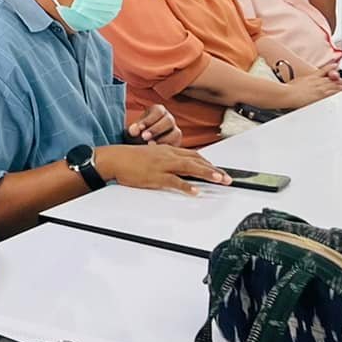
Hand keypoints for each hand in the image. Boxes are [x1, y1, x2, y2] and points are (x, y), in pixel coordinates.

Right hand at [94, 142, 229, 193]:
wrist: (114, 158)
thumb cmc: (129, 158)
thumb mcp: (152, 155)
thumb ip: (166, 160)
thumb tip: (178, 169)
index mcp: (168, 150)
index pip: (194, 155)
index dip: (208, 162)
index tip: (219, 170)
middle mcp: (168, 155)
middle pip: (196, 160)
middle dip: (214, 169)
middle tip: (227, 178)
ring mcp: (162, 165)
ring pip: (190, 168)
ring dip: (207, 174)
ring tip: (220, 180)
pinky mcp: (155, 176)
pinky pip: (174, 181)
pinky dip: (186, 186)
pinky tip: (195, 191)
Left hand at [124, 104, 181, 145]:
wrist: (141, 145)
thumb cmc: (136, 134)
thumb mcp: (133, 131)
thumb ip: (133, 130)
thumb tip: (134, 130)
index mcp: (158, 110)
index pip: (158, 111)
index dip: (149, 119)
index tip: (140, 128)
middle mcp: (169, 119)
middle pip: (169, 120)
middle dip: (156, 129)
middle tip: (144, 137)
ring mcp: (175, 130)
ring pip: (176, 133)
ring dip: (164, 140)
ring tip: (150, 145)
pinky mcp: (177, 142)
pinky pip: (177, 144)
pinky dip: (167, 147)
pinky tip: (157, 152)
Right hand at [279, 71, 341, 108]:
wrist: (287, 93)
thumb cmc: (287, 89)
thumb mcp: (294, 82)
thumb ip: (299, 83)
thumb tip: (297, 85)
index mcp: (310, 77)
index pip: (322, 71)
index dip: (330, 68)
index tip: (335, 66)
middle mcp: (316, 81)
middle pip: (331, 79)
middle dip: (340, 79)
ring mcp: (319, 87)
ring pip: (334, 85)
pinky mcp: (320, 95)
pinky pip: (332, 92)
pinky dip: (339, 90)